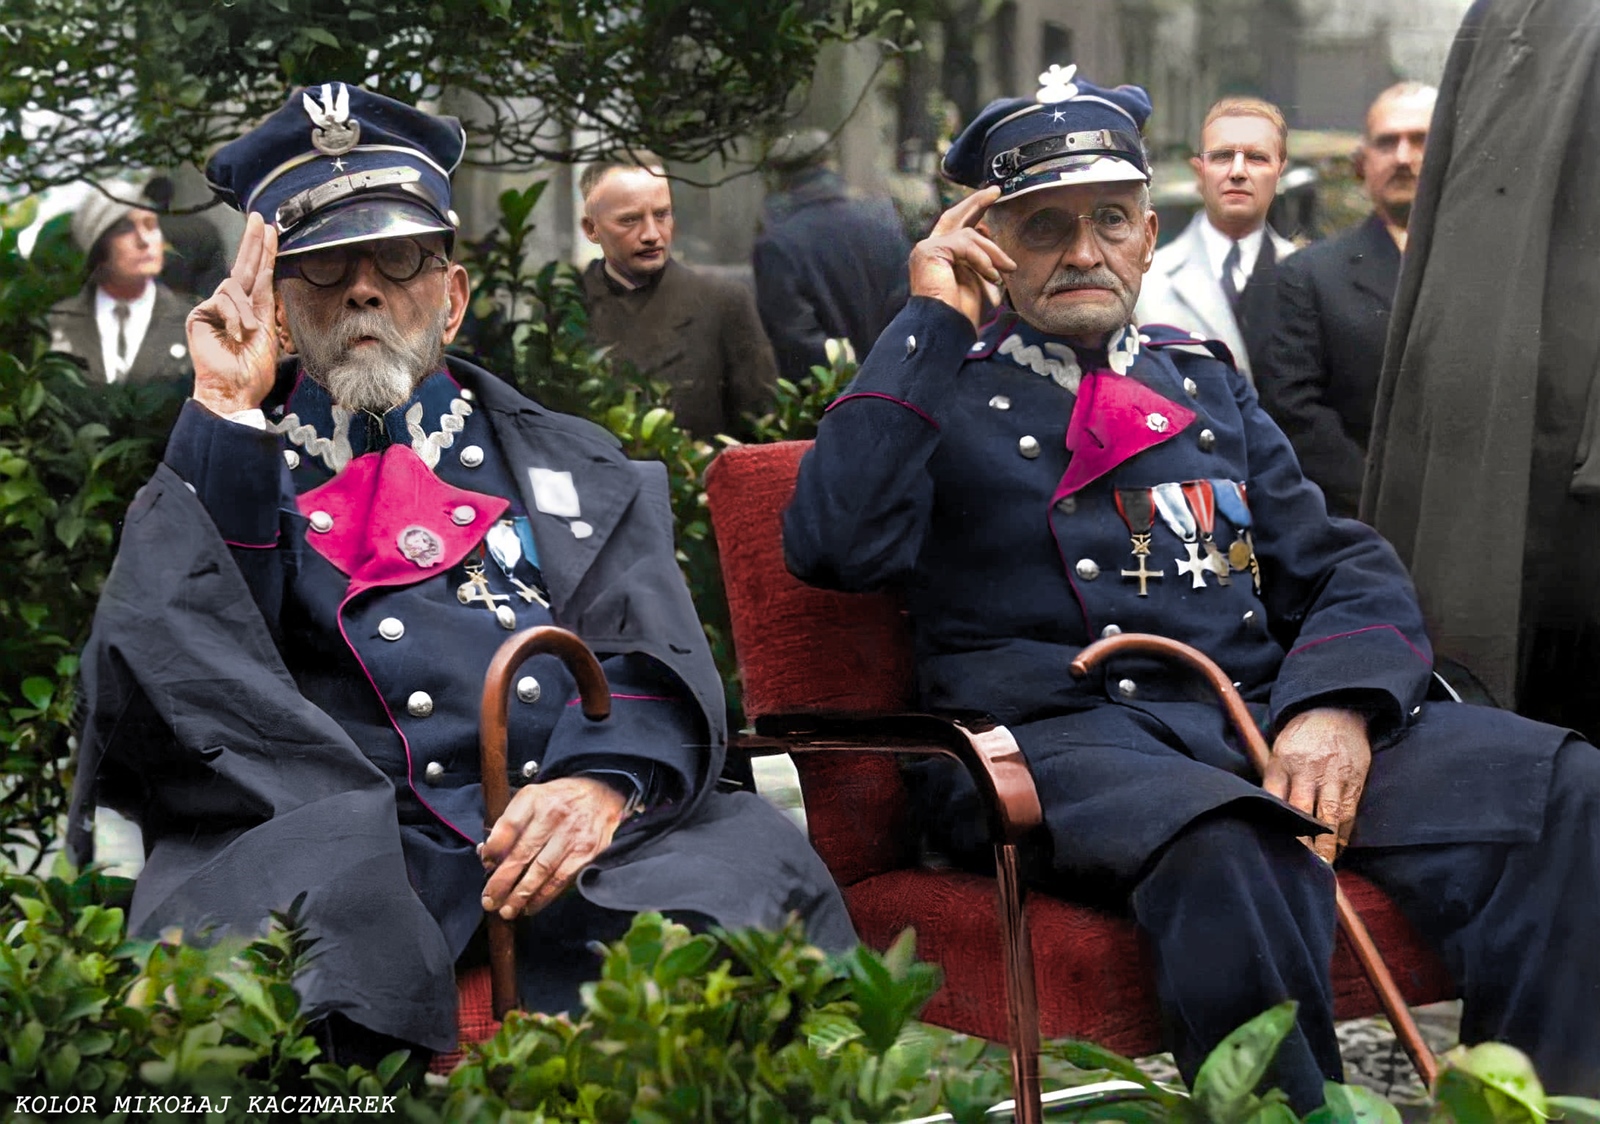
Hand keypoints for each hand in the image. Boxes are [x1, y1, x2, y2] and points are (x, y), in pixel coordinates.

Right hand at [187, 212, 279, 415]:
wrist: (235, 389)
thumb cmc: (252, 369)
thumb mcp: (267, 331)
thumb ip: (264, 302)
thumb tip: (264, 273)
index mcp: (250, 309)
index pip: (257, 275)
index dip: (264, 252)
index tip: (271, 231)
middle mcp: (232, 305)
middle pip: (242, 266)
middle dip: (253, 242)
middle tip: (260, 219)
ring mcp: (214, 308)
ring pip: (234, 287)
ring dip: (245, 311)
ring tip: (248, 333)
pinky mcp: (200, 314)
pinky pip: (222, 300)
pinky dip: (234, 317)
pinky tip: (235, 334)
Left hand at [479, 776, 629, 918]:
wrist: (600, 794)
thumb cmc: (558, 801)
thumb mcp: (531, 798)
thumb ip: (509, 824)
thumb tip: (488, 855)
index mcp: (534, 798)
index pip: (509, 825)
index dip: (494, 848)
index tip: (486, 864)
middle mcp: (554, 815)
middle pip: (522, 853)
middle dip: (502, 881)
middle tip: (488, 900)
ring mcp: (572, 835)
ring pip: (541, 871)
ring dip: (521, 895)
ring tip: (507, 910)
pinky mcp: (586, 852)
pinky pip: (561, 879)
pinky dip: (543, 896)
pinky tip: (530, 906)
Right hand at [909, 186, 1016, 328]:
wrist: (946, 327)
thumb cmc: (963, 313)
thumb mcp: (983, 282)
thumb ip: (986, 263)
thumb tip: (999, 253)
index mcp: (940, 257)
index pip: (957, 227)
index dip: (973, 212)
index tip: (991, 200)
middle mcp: (929, 250)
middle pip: (954, 216)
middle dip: (976, 202)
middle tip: (995, 191)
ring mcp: (927, 249)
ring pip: (969, 234)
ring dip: (993, 251)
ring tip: (1007, 269)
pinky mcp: (929, 250)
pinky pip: (965, 244)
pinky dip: (983, 259)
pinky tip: (991, 276)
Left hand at [1262, 708, 1371, 863]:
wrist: (1336, 709)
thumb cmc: (1302, 734)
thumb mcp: (1279, 748)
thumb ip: (1274, 777)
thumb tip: (1265, 809)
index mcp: (1282, 761)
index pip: (1273, 797)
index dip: (1274, 823)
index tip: (1270, 846)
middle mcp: (1307, 769)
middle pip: (1300, 810)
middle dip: (1299, 840)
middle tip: (1298, 865)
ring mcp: (1333, 775)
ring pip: (1328, 815)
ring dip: (1326, 844)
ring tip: (1322, 866)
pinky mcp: (1354, 779)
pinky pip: (1348, 811)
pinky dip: (1344, 832)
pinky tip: (1339, 848)